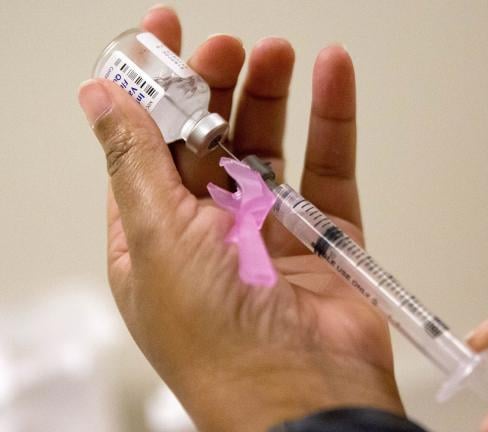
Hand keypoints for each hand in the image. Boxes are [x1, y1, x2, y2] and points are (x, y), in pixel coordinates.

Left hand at [78, 6, 401, 430]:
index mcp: (156, 237)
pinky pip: (329, 167)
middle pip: (210, 140)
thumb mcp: (157, 239)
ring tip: (277, 53)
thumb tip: (97, 98)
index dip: (153, 89)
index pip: (146, 146)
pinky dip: (332, 120)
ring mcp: (270, 232)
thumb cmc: (219, 342)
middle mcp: (211, 232)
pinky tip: (333, 75)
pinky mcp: (325, 236)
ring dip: (272, 96)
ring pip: (270, 147)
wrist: (304, 394)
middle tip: (228, 48)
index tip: (164, 34)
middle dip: (216, 88)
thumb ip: (133, 160)